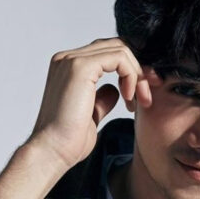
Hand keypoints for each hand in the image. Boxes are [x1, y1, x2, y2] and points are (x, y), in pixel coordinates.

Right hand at [25, 37, 155, 171]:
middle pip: (115, 47)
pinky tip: (129, 98)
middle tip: (146, 98)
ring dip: (137, 75)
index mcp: (68, 68)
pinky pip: (118, 57)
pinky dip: (131, 75)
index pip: (107, 55)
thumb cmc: (68, 141)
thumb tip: (115, 91)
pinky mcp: (80, 66)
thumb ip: (101, 99)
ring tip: (139, 101)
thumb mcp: (91, 115)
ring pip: (119, 49)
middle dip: (137, 71)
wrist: (53, 151)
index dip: (130, 71)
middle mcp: (68, 59)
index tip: (141, 96)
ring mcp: (72, 60)